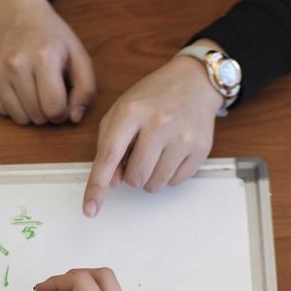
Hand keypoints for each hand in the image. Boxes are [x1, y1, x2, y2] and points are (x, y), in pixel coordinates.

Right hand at [0, 0, 95, 125]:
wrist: (19, 14)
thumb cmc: (52, 38)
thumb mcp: (79, 56)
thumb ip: (86, 89)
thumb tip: (74, 118)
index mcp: (44, 58)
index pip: (54, 109)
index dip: (62, 111)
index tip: (62, 100)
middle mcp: (16, 64)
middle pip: (36, 116)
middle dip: (46, 111)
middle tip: (47, 92)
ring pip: (18, 118)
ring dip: (30, 111)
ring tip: (34, 90)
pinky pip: (1, 111)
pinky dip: (12, 106)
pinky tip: (17, 87)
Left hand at [82, 46, 224, 217]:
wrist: (194, 81)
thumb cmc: (152, 98)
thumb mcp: (121, 111)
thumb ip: (108, 146)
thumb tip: (111, 183)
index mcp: (132, 111)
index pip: (109, 156)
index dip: (97, 186)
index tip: (90, 209)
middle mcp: (159, 123)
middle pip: (135, 177)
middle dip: (131, 174)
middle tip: (139, 155)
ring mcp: (182, 137)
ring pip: (155, 185)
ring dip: (150, 176)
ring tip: (156, 152)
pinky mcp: (200, 148)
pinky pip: (175, 182)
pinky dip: (168, 174)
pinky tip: (172, 152)